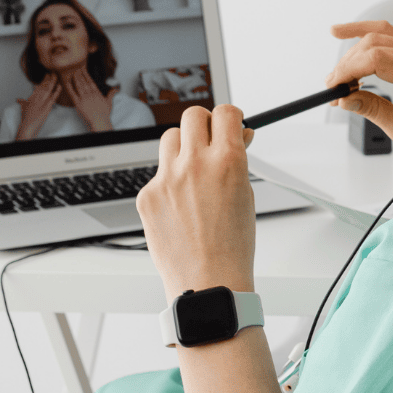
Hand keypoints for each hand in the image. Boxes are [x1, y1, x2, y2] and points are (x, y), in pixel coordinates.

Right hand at [15, 74, 61, 139]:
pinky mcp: (46, 107)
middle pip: (43, 86)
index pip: (38, 87)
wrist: (27, 127)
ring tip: (56, 75)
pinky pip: (53, 97)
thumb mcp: (23, 108)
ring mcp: (42, 102)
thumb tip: (18, 99)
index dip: (43, 80)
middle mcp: (36, 98)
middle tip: (52, 72)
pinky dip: (57, 91)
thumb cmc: (25, 118)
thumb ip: (22, 102)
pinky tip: (60, 86)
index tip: (47, 75)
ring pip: (48, 89)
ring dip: (52, 81)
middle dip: (48, 78)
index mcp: (31, 97)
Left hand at [64, 65, 115, 131]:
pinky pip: (73, 94)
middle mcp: (90, 94)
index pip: (91, 82)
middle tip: (77, 68)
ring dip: (76, 78)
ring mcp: (84, 98)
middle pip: (84, 82)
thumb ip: (111, 94)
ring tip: (73, 73)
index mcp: (97, 93)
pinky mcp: (78, 103)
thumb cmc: (104, 114)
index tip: (84, 70)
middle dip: (80, 75)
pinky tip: (67, 83)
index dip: (87, 75)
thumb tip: (115, 89)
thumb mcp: (109, 102)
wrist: (100, 120)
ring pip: (79, 86)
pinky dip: (70, 88)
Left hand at [137, 105, 257, 298]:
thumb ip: (237, 160)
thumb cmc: (233, 244)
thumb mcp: (246, 194)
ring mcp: (166, 179)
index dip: (230, 117)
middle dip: (204, 123)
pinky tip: (180, 206)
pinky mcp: (146, 196)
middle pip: (192, 115)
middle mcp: (195, 163)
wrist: (208, 280)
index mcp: (227, 160)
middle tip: (209, 140)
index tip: (230, 124)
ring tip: (193, 172)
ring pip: (170, 139)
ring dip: (183, 147)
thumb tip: (234, 138)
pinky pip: (158, 175)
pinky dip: (169, 183)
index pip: (225, 112)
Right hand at [326, 21, 392, 166]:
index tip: (333, 86)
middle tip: (333, 88)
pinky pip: (388, 34)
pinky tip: (343, 32)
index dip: (348, 69)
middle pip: (373, 45)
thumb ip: (374, 111)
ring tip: (337, 75)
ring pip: (378, 36)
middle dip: (347, 65)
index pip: (376, 59)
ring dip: (353, 52)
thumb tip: (344, 99)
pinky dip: (364, 32)